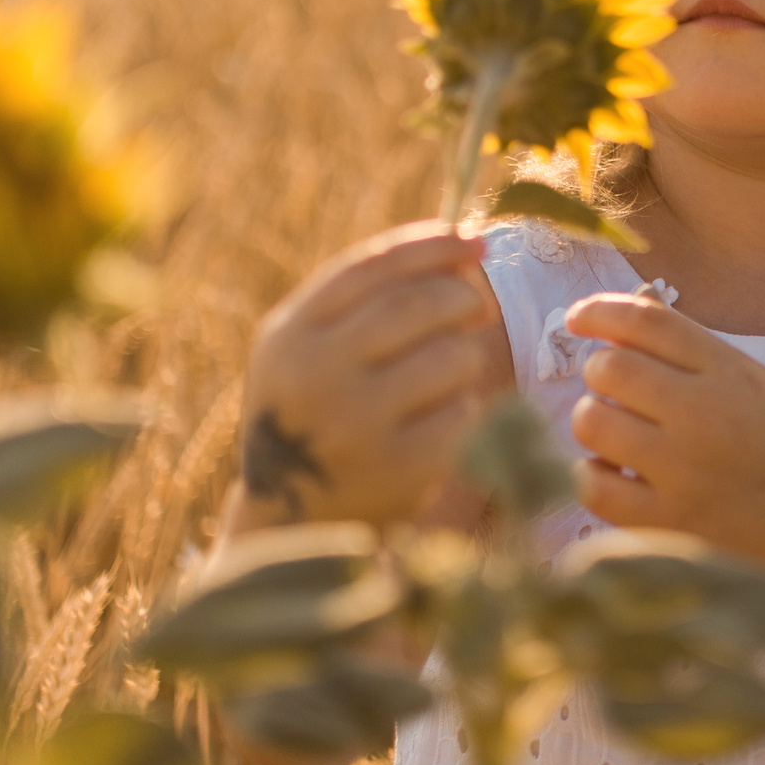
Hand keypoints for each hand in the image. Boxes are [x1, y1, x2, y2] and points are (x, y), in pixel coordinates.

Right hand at [235, 221, 495, 526]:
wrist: (290, 523)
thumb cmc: (318, 413)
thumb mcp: (310, 349)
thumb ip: (368, 296)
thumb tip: (464, 246)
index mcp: (288, 335)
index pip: (370, 267)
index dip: (431, 246)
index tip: (474, 241)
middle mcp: (314, 375)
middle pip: (417, 306)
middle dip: (461, 297)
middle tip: (477, 307)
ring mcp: (355, 425)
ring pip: (452, 356)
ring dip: (466, 356)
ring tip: (450, 373)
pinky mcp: (398, 469)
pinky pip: (465, 413)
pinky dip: (467, 411)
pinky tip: (444, 422)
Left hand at [563, 293, 764, 575]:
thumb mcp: (751, 380)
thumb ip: (693, 346)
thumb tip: (625, 309)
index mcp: (728, 373)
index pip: (647, 322)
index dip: (600, 311)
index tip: (579, 319)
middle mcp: (704, 416)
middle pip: (610, 366)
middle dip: (600, 371)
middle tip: (617, 391)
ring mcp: (683, 471)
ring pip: (592, 421)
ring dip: (593, 420)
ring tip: (617, 433)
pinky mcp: (664, 521)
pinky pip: (591, 485)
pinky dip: (593, 474)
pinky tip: (614, 473)